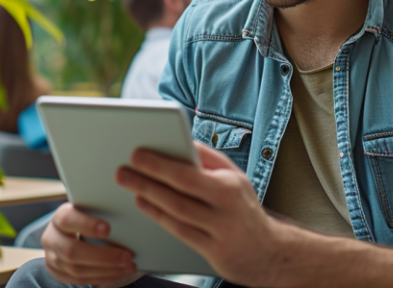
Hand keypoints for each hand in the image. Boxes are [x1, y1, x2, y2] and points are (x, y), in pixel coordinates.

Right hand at [40, 202, 142, 286]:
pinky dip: (103, 277)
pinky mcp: (58, 273)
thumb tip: (127, 218)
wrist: (64, 234)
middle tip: (128, 256)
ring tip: (128, 266)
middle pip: (72, 251)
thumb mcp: (88, 211)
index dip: (87, 224)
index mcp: (59, 218)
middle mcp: (51, 239)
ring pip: (77, 270)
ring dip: (107, 270)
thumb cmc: (84, 218)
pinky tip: (119, 273)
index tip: (108, 229)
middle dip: (103, 256)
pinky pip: (80, 280)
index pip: (68, 219)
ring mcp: (52, 259)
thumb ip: (100, 212)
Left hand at [116, 141, 286, 286]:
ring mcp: (220, 233)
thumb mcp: (235, 178)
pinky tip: (144, 204)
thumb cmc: (244, 207)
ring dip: (150, 197)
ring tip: (129, 184)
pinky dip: (159, 217)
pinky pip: (180, 232)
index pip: (190, 172)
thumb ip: (209, 158)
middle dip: (147, 180)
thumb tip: (183, 139)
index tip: (138, 153)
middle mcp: (227, 209)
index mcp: (231, 185)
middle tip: (122, 170)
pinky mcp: (214, 253)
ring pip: (177, 213)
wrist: (270, 251)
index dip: (161, 164)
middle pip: (180, 193)